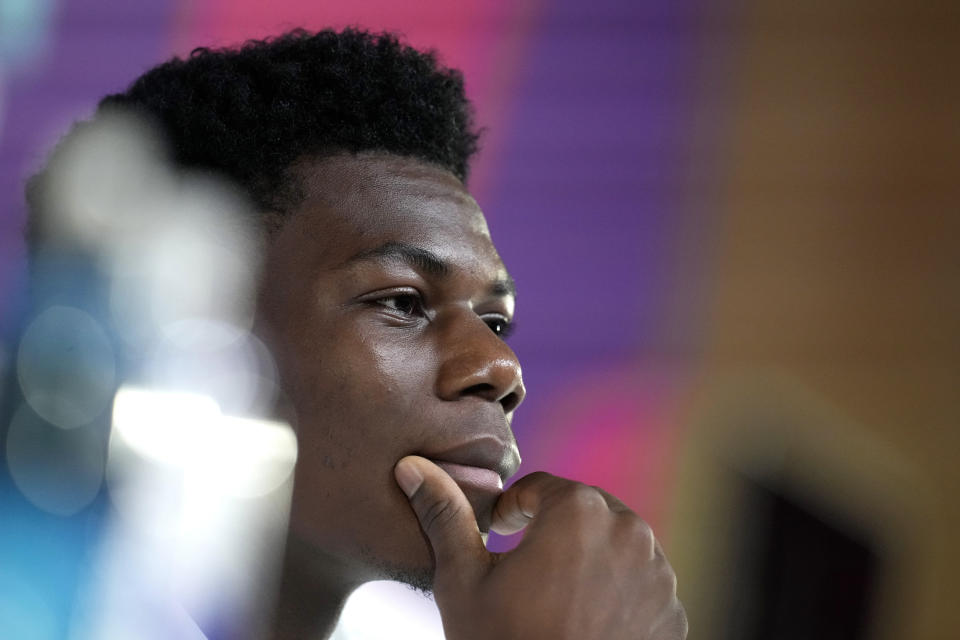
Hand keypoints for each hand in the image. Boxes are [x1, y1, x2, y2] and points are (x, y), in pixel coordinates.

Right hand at [394, 456, 686, 639]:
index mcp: (578, 511)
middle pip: (582, 512)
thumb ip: (444, 514)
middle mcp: (630, 531)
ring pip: (615, 545)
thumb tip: (412, 466)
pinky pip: (639, 585)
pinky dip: (615, 592)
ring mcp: (659, 575)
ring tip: (553, 595)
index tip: (497, 534)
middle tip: (522, 567)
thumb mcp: (462, 581)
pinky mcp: (672, 613)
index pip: (541, 487)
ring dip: (586, 558)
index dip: (513, 509)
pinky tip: (583, 620)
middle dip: (552, 530)